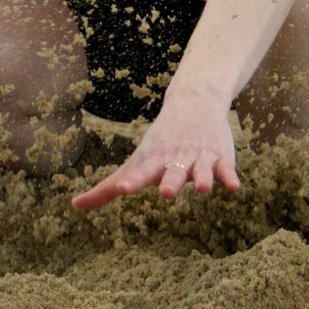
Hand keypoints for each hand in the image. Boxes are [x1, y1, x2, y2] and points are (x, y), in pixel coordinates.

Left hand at [71, 95, 239, 209]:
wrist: (195, 103)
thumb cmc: (161, 140)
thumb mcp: (136, 161)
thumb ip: (107, 188)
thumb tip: (75, 206)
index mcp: (154, 159)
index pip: (140, 172)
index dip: (132, 180)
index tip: (121, 188)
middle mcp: (176, 158)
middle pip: (172, 172)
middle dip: (170, 181)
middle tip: (165, 193)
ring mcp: (199, 157)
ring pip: (201, 169)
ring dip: (201, 177)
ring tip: (203, 188)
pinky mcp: (220, 157)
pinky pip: (225, 168)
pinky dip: (229, 175)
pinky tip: (233, 186)